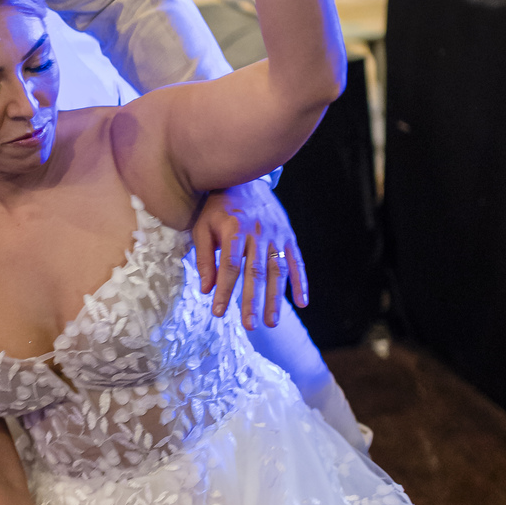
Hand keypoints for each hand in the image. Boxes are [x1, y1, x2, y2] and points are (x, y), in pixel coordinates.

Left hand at [191, 178, 307, 329]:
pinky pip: (297, 262)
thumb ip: (205, 257)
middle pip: (256, 272)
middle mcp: (259, 232)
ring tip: (272, 323)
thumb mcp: (203, 226)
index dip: (224, 290)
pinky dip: (301, 282)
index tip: (217, 312)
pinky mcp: (289, 236)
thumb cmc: (218, 206)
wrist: (244, 178)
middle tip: (249, 326)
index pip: (230, 266)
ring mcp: (277, 234)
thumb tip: (206, 289)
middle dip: (252, 301)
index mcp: (235, 228)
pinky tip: (302, 303)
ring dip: (276, 298)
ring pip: (277, 271)